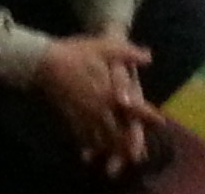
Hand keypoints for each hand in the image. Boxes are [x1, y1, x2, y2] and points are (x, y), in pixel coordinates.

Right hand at [34, 35, 154, 171]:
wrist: (43, 62)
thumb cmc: (75, 53)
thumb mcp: (103, 47)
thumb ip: (127, 53)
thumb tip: (149, 56)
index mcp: (109, 93)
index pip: (134, 107)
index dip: (148, 115)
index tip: (161, 121)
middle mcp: (99, 109)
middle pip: (118, 132)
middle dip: (129, 143)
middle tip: (139, 153)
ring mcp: (84, 115)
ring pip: (101, 137)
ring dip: (111, 148)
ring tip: (120, 156)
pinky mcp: (71, 117)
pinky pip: (83, 135)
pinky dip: (90, 144)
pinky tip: (92, 149)